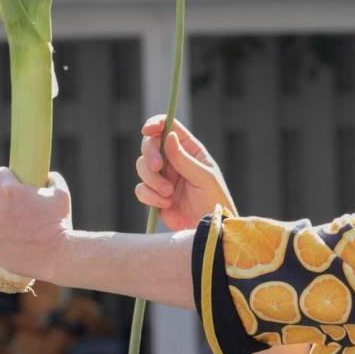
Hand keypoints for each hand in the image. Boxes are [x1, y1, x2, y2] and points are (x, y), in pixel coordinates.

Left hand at [0, 169, 71, 282]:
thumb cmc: (59, 222)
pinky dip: (1, 234)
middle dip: (3, 198)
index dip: (4, 176)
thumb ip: (52, 180)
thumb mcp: (61, 194)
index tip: (12, 181)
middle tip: (19, 205)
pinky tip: (17, 238)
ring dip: (1, 217)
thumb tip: (47, 176)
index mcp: (9, 192)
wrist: (54, 255)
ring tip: (21, 225)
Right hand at [135, 115, 235, 229]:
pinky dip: (150, 196)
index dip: (155, 124)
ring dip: (152, 180)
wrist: (206, 229)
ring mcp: (162, 177)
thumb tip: (169, 135)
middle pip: (149, 144)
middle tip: (158, 167)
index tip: (147, 130)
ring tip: (169, 194)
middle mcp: (174, 160)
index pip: (169, 127)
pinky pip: (140, 189)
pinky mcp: (154, 195)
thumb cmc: (214, 200)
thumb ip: (184, 159)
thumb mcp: (204, 177)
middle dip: (150, 154)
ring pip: (142, 167)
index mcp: (189, 149)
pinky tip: (166, 204)